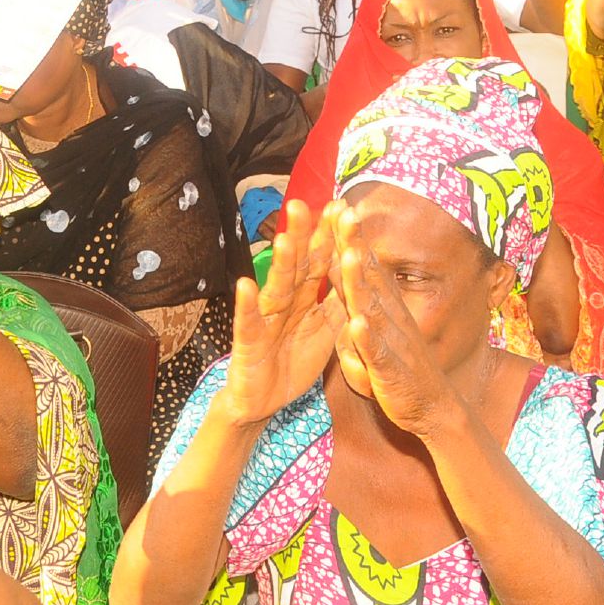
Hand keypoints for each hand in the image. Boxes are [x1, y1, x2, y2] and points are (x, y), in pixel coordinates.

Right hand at [220, 199, 340, 425]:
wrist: (263, 401)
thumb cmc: (293, 361)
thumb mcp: (326, 331)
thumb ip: (339, 302)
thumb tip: (358, 271)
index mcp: (305, 298)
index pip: (318, 261)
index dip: (328, 236)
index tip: (340, 206)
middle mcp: (284, 301)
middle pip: (296, 265)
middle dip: (301, 235)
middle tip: (305, 203)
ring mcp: (265, 319)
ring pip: (275, 287)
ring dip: (279, 264)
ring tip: (285, 238)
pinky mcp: (249, 342)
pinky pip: (249, 322)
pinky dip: (246, 305)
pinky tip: (246, 286)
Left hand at [332, 205, 466, 440]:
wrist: (434, 408)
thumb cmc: (401, 367)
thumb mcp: (376, 328)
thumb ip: (357, 300)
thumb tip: (339, 273)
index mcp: (386, 307)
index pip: (367, 266)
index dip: (353, 237)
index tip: (340, 207)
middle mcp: (391, 317)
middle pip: (370, 276)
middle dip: (355, 245)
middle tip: (344, 214)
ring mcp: (393, 343)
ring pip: (373, 309)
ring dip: (360, 283)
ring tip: (349, 257)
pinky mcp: (391, 371)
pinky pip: (378, 353)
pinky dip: (368, 339)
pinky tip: (358, 324)